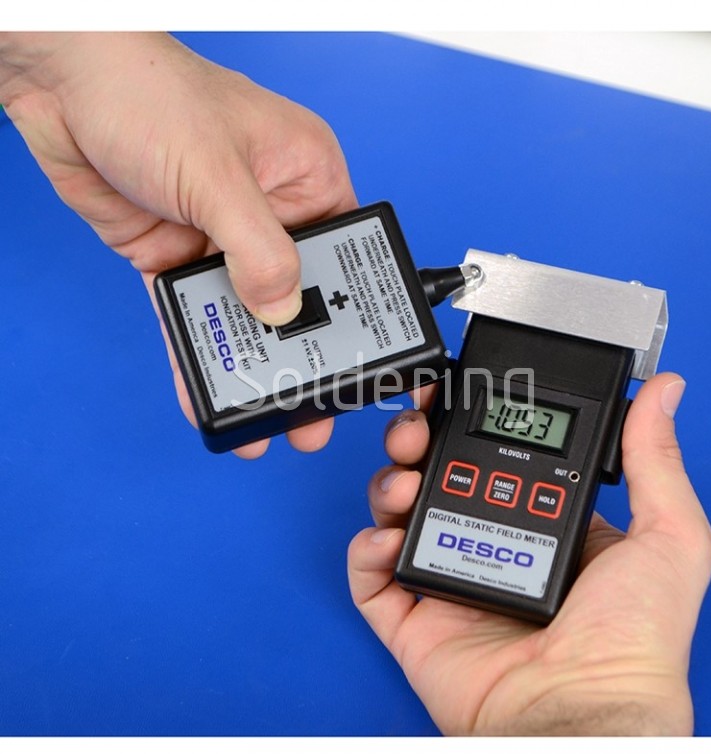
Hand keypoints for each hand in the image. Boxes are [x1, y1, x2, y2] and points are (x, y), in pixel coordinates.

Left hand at [0, 32, 357, 456]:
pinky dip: (197, 354)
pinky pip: (194, 314)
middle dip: (303, 354)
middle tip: (314, 409)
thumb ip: (258, 249)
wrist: (60, 85)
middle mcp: (272, 212)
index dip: (354, 309)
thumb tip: (283, 310)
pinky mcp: (179, 258)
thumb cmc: (149, 90)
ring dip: (249, 364)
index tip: (357, 359)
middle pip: (297, 295)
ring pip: (245, 313)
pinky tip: (206, 394)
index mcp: (306, 177)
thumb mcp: (218, 173)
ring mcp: (223, 238)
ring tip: (263, 416)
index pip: (347, 254)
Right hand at [348, 373, 710, 734]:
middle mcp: (490, 546)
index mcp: (539, 525)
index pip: (491, 458)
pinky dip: (364, 551)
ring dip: (387, 486)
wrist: (581, 714)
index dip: (467, 423)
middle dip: (414, 443)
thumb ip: (655, 462)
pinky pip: (371, 577)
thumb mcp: (667, 537)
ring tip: (401, 486)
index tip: (451, 394)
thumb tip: (663, 394)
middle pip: (434, 477)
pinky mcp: (414, 622)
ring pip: (398, 516)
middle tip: (414, 432)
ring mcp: (449, 582)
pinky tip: (384, 539)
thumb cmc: (633, 644)